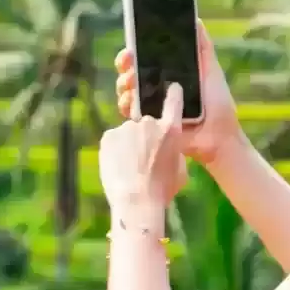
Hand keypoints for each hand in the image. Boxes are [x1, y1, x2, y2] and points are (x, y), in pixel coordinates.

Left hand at [100, 82, 188, 220]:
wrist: (136, 201)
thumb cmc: (163, 190)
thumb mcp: (180, 170)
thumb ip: (175, 151)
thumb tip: (168, 147)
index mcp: (171, 130)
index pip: (174, 102)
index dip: (173, 94)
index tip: (172, 87)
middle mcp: (149, 122)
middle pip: (146, 124)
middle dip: (145, 137)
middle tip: (143, 160)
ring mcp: (126, 127)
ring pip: (128, 134)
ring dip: (129, 145)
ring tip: (129, 168)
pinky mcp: (108, 136)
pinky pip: (113, 140)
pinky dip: (114, 151)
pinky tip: (118, 167)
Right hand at [114, 21, 244, 169]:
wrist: (219, 136)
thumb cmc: (218, 103)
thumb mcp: (212, 71)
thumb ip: (203, 47)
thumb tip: (196, 20)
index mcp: (169, 73)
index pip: (145, 58)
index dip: (134, 51)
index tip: (130, 48)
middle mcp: (157, 88)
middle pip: (131, 72)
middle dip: (124, 66)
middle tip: (127, 63)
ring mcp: (151, 106)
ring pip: (127, 91)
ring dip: (124, 84)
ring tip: (130, 84)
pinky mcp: (149, 124)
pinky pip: (130, 113)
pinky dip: (126, 106)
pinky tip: (131, 103)